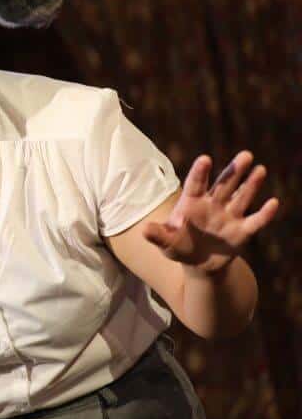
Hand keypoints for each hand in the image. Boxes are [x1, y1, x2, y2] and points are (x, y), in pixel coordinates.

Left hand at [144, 151, 279, 273]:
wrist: (199, 263)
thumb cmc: (179, 246)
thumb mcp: (167, 242)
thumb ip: (158, 236)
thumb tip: (144, 231)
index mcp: (191, 203)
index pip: (196, 184)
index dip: (200, 172)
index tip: (205, 159)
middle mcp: (212, 205)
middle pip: (224, 185)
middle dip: (234, 171)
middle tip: (246, 155)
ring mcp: (229, 217)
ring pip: (241, 197)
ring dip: (251, 185)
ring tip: (260, 169)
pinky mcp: (242, 232)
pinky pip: (255, 221)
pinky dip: (264, 214)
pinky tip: (273, 202)